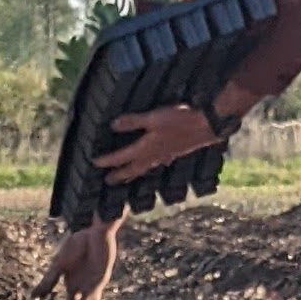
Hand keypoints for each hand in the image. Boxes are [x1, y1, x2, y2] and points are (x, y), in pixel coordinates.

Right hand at [33, 218, 119, 299]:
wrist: (90, 230)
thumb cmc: (75, 245)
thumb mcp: (58, 266)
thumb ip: (48, 282)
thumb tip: (33, 297)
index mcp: (74, 285)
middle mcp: (84, 287)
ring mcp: (94, 283)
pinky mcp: (102, 276)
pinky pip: (94, 291)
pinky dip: (86, 298)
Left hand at [98, 100, 236, 184]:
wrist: (206, 127)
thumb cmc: (179, 121)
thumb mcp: (153, 118)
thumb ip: (133, 122)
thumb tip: (113, 125)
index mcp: (145, 149)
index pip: (121, 158)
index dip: (106, 161)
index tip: (94, 163)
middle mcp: (153, 157)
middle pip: (131, 170)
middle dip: (118, 175)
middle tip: (107, 182)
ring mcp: (164, 157)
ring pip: (143, 169)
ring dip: (132, 174)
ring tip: (126, 178)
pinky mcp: (173, 154)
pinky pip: (154, 165)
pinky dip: (147, 168)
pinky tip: (150, 165)